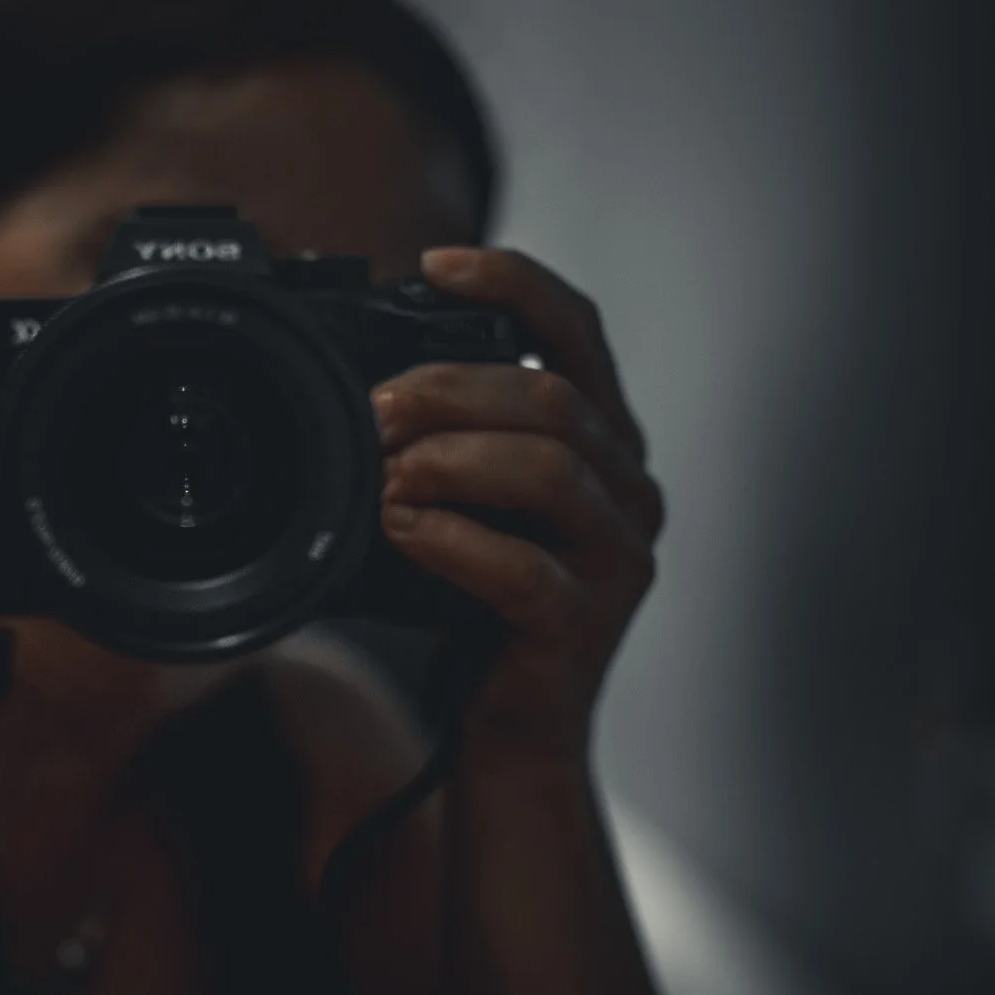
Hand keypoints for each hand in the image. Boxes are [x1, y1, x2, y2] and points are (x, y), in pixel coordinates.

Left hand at [371, 246, 664, 759]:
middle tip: (372, 412)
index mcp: (602, 439)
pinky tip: (400, 530)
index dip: (513, 282)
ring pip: (548, 468)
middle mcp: (626, 488)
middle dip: (447, 389)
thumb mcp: (465, 500)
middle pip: (552, 396)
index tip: (434, 263)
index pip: (577, 329)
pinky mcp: (584, 624)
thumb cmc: (475, 607)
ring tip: (383, 476)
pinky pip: (522, 568)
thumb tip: (369, 386)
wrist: (508, 731)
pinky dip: (448, 540)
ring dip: (448, 458)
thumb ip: (446, 436)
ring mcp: (616, 558)